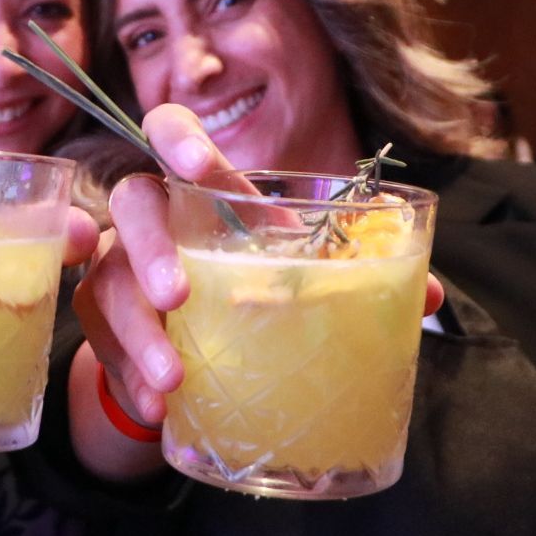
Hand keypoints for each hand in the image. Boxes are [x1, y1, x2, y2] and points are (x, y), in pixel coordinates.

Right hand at [73, 104, 444, 432]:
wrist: (195, 336)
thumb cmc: (251, 282)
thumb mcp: (295, 267)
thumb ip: (356, 272)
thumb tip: (433, 296)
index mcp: (204, 189)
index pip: (171, 131)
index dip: (178, 138)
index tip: (198, 166)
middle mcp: (152, 219)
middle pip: (130, 204)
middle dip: (150, 248)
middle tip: (180, 295)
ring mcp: (117, 267)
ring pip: (108, 283)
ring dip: (140, 333)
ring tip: (175, 378)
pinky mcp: (101, 321)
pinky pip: (103, 344)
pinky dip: (130, 377)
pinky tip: (158, 405)